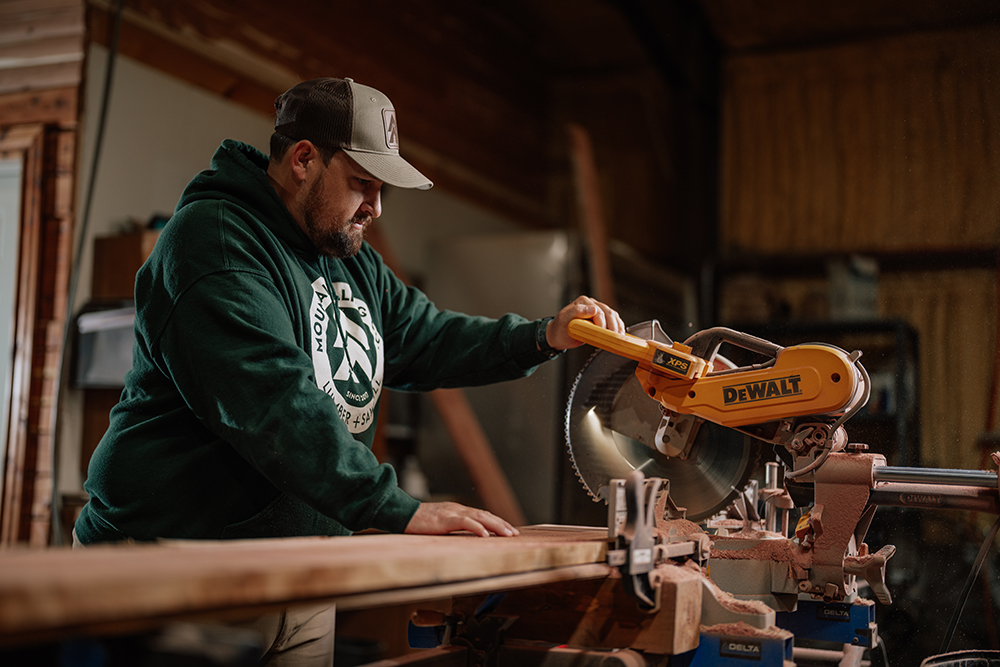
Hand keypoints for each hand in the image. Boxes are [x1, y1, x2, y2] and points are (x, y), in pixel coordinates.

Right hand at [404, 501, 519, 536]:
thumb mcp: (439, 525)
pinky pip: (464, 523)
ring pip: (479, 517)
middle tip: (514, 534)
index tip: (508, 531)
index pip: (482, 515)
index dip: (496, 522)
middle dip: (501, 524)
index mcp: (457, 511)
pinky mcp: (444, 519)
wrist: (401, 513)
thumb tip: (464, 540)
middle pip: (485, 515)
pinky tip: (485, 535)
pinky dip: (476, 528)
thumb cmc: (417, 522)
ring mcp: (452, 512)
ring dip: (495, 526)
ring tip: (507, 534)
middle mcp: (458, 509)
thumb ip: (451, 529)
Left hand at [546, 295, 625, 349]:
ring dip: (617, 326)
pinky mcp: (601, 319)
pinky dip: (618, 327)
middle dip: (612, 325)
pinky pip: (613, 320)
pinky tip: (619, 334)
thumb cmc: (560, 328)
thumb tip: (593, 309)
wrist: (559, 336)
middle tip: (613, 336)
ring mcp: (597, 311)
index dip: (602, 322)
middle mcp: (591, 304)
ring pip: (613, 315)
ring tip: (618, 337)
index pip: (598, 310)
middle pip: (608, 312)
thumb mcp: (564, 319)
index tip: (602, 332)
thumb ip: (577, 311)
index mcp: (583, 302)